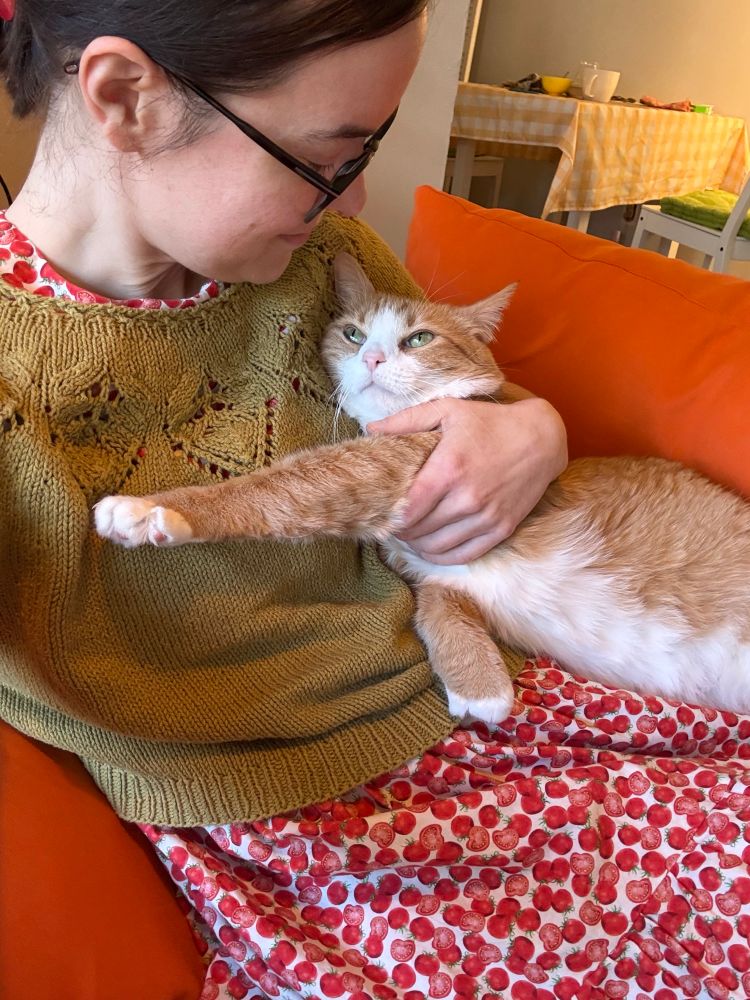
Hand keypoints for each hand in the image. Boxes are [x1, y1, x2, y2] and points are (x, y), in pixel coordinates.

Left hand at [368, 395, 566, 563]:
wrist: (541, 439)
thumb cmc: (491, 422)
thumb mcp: (448, 410)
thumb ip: (407, 420)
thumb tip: (371, 429)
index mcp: (449, 469)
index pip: (408, 509)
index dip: (389, 517)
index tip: (381, 513)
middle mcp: (467, 498)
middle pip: (419, 531)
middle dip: (400, 531)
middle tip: (390, 524)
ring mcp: (486, 517)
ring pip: (438, 547)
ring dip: (417, 546)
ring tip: (407, 536)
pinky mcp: (501, 529)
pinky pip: (464, 555)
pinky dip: (442, 556)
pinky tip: (430, 548)